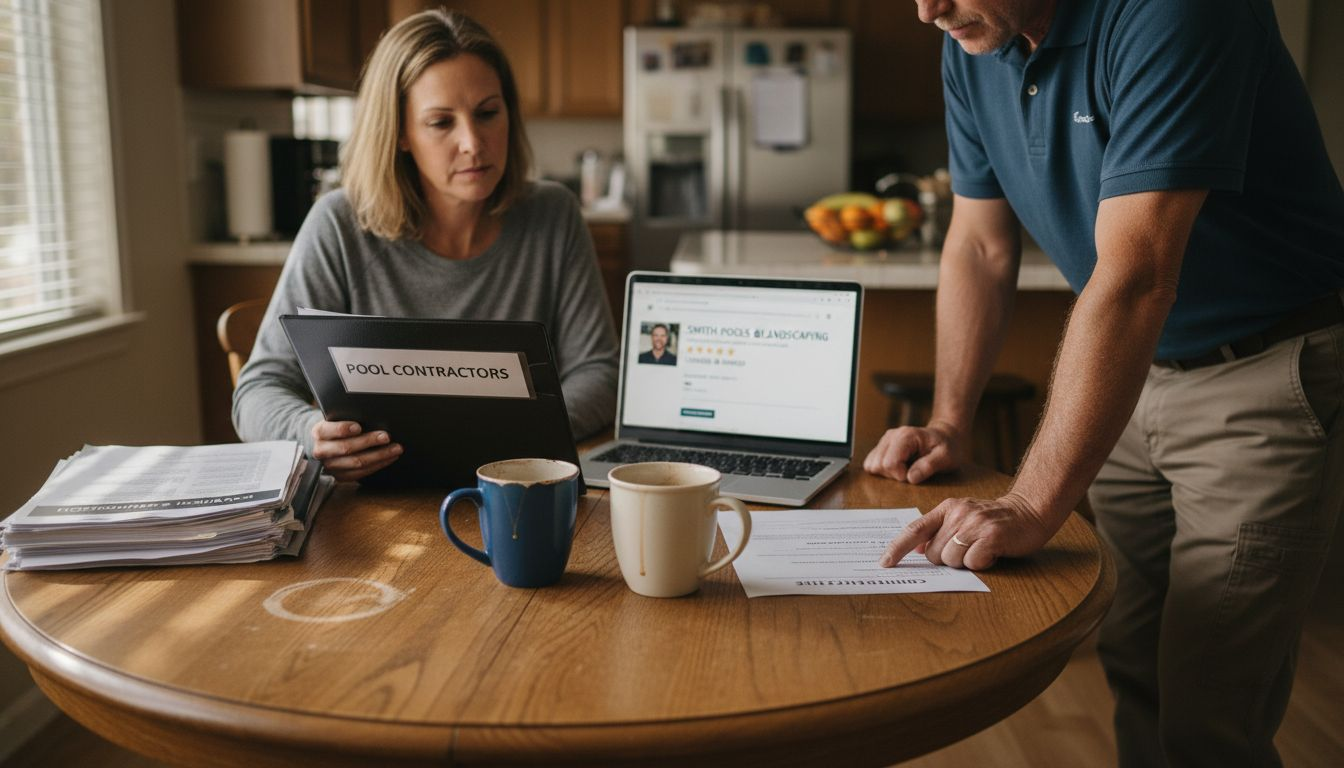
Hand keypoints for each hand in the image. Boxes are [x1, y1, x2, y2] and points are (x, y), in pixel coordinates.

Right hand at [310, 420, 402, 481]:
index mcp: (319, 433)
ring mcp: (330, 466)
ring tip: (395, 448)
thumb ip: (347, 418)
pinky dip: (378, 464)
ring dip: (380, 455)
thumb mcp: (337, 419)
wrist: (327, 444)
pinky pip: (362, 473)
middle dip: (369, 441)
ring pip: (357, 462)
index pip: (327, 430)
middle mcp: (321, 451)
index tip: (359, 426)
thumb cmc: (338, 428)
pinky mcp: (340, 477)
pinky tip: (390, 457)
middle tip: (386, 436)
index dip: (342, 429)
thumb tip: (372, 418)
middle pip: (346, 448)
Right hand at [863, 419, 964, 483]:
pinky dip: (883, 471)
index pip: (889, 463)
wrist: (945, 437)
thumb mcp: (946, 457)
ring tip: (906, 468)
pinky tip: (899, 467)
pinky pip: (871, 463)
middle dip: (894, 475)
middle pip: (878, 465)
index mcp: (906, 436)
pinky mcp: (881, 447)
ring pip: (872, 465)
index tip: (915, 474)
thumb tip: (910, 478)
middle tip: (912, 471)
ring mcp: (885, 440)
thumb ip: (928, 466)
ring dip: (888, 473)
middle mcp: (891, 435)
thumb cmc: (947, 447)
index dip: (901, 475)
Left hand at [878, 492, 1054, 570]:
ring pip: (951, 560)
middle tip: (968, 549)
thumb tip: (918, 548)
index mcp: (947, 508)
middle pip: (934, 553)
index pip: (915, 530)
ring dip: (965, 562)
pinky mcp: (991, 536)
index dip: (897, 548)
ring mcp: (974, 524)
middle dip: (947, 559)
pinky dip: (981, 563)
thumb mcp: (963, 518)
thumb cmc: (994, 520)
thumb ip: (940, 530)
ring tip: (980, 549)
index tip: (884, 562)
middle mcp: (958, 514)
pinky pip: (972, 562)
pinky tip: (991, 552)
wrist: (1030, 511)